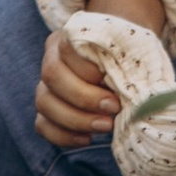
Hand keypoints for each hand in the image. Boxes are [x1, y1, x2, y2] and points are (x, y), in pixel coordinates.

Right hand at [33, 0, 167, 150]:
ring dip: (75, 120)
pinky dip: (63, 136)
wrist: (125, 60)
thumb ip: (125, 63)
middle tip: (114, 108)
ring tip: (106, 126)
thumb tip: (132, 91)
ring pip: (44, 103)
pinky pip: (42, 125)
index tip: (112, 82)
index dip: (87, 70)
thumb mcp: (130, 49)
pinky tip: (88, 138)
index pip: (65, 49)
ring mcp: (47, 85)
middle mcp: (52, 58)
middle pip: (51, 76)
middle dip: (84, 98)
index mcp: (69, 37)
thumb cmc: (129, 53)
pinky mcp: (47, 110)